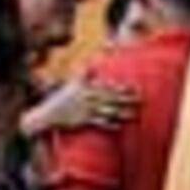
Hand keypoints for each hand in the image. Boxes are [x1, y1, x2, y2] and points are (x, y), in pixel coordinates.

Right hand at [25, 79, 139, 136]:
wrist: (48, 114)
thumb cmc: (62, 98)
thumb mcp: (72, 83)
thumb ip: (84, 73)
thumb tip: (92, 63)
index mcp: (87, 88)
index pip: (108, 86)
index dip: (122, 87)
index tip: (135, 87)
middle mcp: (88, 98)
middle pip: (111, 98)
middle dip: (126, 99)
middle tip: (141, 100)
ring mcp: (86, 110)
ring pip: (107, 111)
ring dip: (121, 112)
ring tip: (134, 114)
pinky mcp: (83, 122)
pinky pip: (98, 123)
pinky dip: (109, 124)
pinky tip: (119, 126)